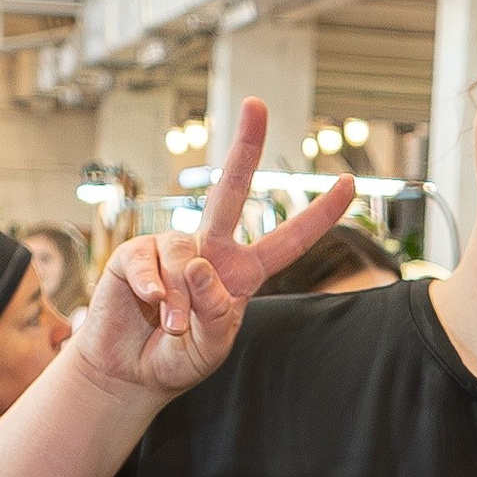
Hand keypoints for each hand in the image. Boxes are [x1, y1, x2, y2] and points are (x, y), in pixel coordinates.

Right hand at [69, 105, 356, 399]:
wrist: (128, 373)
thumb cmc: (176, 358)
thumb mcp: (211, 348)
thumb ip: (215, 315)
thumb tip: (201, 266)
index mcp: (241, 273)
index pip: (287, 240)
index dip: (318, 215)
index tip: (348, 182)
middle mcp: (209, 251)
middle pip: (229, 191)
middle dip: (244, 147)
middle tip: (257, 104)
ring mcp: (171, 248)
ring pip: (186, 254)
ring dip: (181, 297)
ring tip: (173, 327)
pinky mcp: (134, 254)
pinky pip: (148, 262)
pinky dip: (152, 289)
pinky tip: (149, 306)